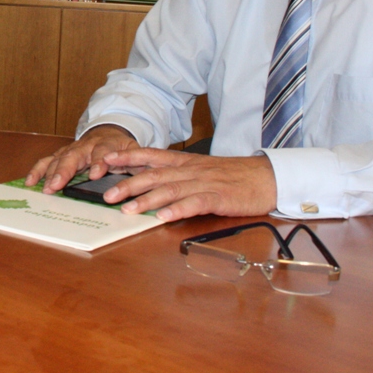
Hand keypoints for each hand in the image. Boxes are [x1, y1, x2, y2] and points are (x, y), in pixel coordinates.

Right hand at [25, 125, 139, 193]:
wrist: (109, 131)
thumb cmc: (121, 146)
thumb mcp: (135, 152)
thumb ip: (138, 164)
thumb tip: (147, 177)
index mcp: (107, 144)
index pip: (103, 151)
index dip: (99, 162)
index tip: (96, 175)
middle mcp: (86, 145)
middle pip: (74, 156)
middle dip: (65, 170)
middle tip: (58, 184)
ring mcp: (72, 149)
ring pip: (58, 158)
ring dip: (50, 173)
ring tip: (45, 188)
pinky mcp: (62, 154)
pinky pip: (47, 161)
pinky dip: (38, 171)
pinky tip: (30, 182)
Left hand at [100, 147, 276, 221]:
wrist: (267, 177)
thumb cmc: (233, 175)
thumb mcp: (201, 168)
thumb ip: (177, 173)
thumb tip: (149, 179)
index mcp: (185, 162)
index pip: (151, 155)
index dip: (127, 157)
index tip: (106, 160)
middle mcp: (190, 170)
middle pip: (154, 175)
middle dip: (129, 184)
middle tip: (108, 195)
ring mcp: (204, 183)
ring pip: (170, 189)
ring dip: (147, 200)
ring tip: (128, 210)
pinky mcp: (219, 198)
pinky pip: (195, 203)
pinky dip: (178, 210)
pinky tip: (164, 217)